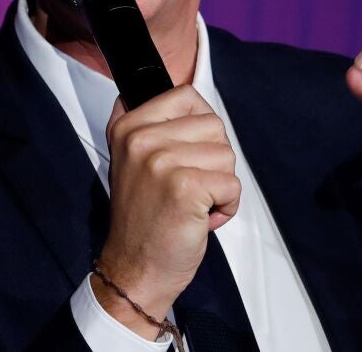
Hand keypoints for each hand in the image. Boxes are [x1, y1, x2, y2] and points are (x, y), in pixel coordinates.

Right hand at [93, 85, 240, 337]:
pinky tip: (202, 218)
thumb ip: (151, 125)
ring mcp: (161, 161)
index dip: (202, 125)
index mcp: (128, 127)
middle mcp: (140, 139)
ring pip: (227, 155)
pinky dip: (227, 206)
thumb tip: (181, 93)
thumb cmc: (144, 219)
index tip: (191, 151)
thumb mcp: (132, 161)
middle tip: (190, 186)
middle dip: (214, 159)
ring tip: (195, 204)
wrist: (135, 268)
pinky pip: (232, 184)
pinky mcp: (185, 186)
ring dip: (222, 185)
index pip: (186, 96)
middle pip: (213, 125)